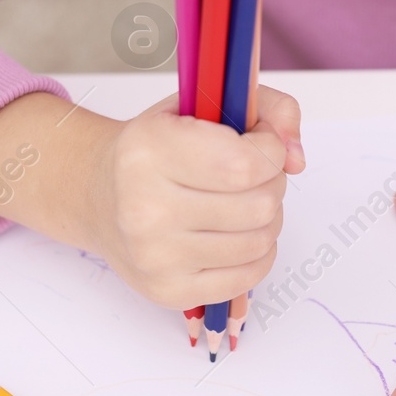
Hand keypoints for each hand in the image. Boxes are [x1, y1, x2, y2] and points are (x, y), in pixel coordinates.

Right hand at [0, 87, 304, 307]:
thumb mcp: (204, 104)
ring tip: (242, 204)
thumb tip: (297, 158)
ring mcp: (155, 256)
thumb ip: (269, 108)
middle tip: (252, 176)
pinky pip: (248, 277)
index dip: (273, 152)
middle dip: (272, 186)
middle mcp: (145, 207)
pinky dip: (257, 254)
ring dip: (266, 220)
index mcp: (151, 150)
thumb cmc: (157, 150)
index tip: (261, 145)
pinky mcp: (168, 291)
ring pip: (260, 242)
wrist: (98, 197)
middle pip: (260, 206)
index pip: (247, 165)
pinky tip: (236, 234)